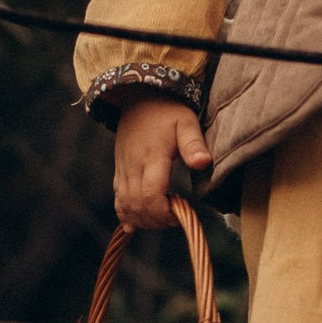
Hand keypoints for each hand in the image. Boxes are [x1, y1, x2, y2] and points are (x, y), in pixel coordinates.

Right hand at [110, 94, 210, 230]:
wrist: (139, 98)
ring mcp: (123, 169)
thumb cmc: (168, 111)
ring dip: (142, 220)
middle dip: (155, 220)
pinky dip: (125, 214)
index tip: (178, 215)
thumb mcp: (186, 122)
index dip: (163, 212)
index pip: (150, 193)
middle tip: (174, 219)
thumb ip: (194, 144)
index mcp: (152, 156)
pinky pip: (117, 198)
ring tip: (161, 220)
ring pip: (125, 205)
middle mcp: (133, 165)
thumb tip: (204, 163)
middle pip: (137, 204)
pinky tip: (134, 225)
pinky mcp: (119, 171)